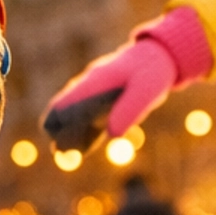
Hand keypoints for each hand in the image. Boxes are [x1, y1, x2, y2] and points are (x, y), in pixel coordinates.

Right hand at [43, 39, 176, 152]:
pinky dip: (84, 135)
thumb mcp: (145, 92)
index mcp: (93, 83)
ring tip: (69, 156)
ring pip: (72, 118)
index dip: (58, 125)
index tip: (61, 144)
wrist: (157, 58)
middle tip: (64, 154)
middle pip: (61, 112)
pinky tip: (83, 150)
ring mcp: (92, 95)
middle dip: (60, 133)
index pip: (63, 105)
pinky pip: (87, 121)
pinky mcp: (102, 103)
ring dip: (71, 136)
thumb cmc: (151, 74)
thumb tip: (112, 135)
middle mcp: (87, 88)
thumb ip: (128, 111)